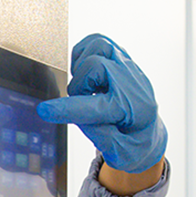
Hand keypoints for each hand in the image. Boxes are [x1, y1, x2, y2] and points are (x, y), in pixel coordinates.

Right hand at [36, 34, 166, 173]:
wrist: (149, 132)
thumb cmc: (135, 144)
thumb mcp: (122, 154)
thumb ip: (100, 136)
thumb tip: (77, 115)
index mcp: (136, 110)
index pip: (97, 106)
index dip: (68, 109)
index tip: (46, 111)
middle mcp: (134, 83)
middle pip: (95, 66)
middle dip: (79, 86)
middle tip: (81, 102)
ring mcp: (128, 67)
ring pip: (99, 46)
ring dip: (83, 67)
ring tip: (85, 86)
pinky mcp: (121, 58)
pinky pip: (98, 41)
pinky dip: (84, 54)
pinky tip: (85, 74)